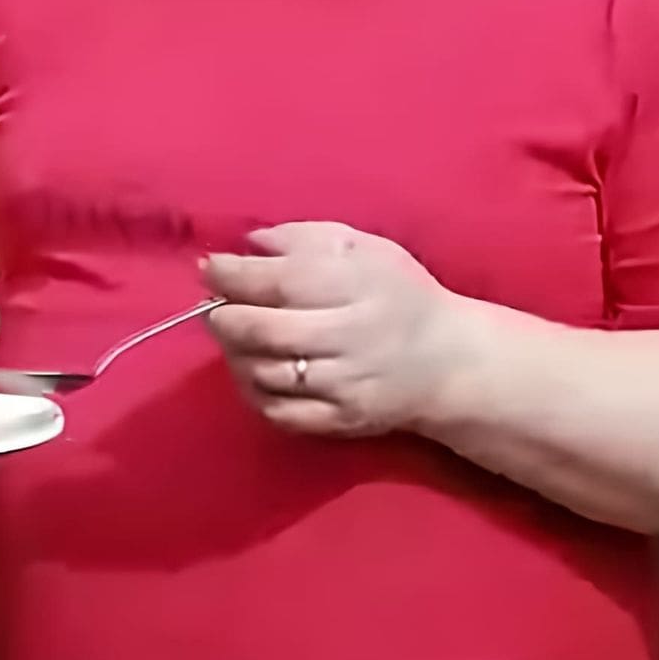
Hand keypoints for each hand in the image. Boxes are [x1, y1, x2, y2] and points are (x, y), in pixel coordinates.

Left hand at [198, 222, 483, 438]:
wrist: (448, 362)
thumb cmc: (398, 294)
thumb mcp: (363, 248)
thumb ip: (303, 238)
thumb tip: (248, 242)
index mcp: (356, 285)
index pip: (280, 280)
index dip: (232, 275)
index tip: (210, 267)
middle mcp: (349, 336)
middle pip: (264, 331)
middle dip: (224, 317)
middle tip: (214, 307)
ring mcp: (342, 384)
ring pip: (264, 373)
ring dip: (235, 353)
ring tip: (235, 336)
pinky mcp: (338, 420)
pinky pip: (277, 411)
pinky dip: (253, 391)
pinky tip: (255, 370)